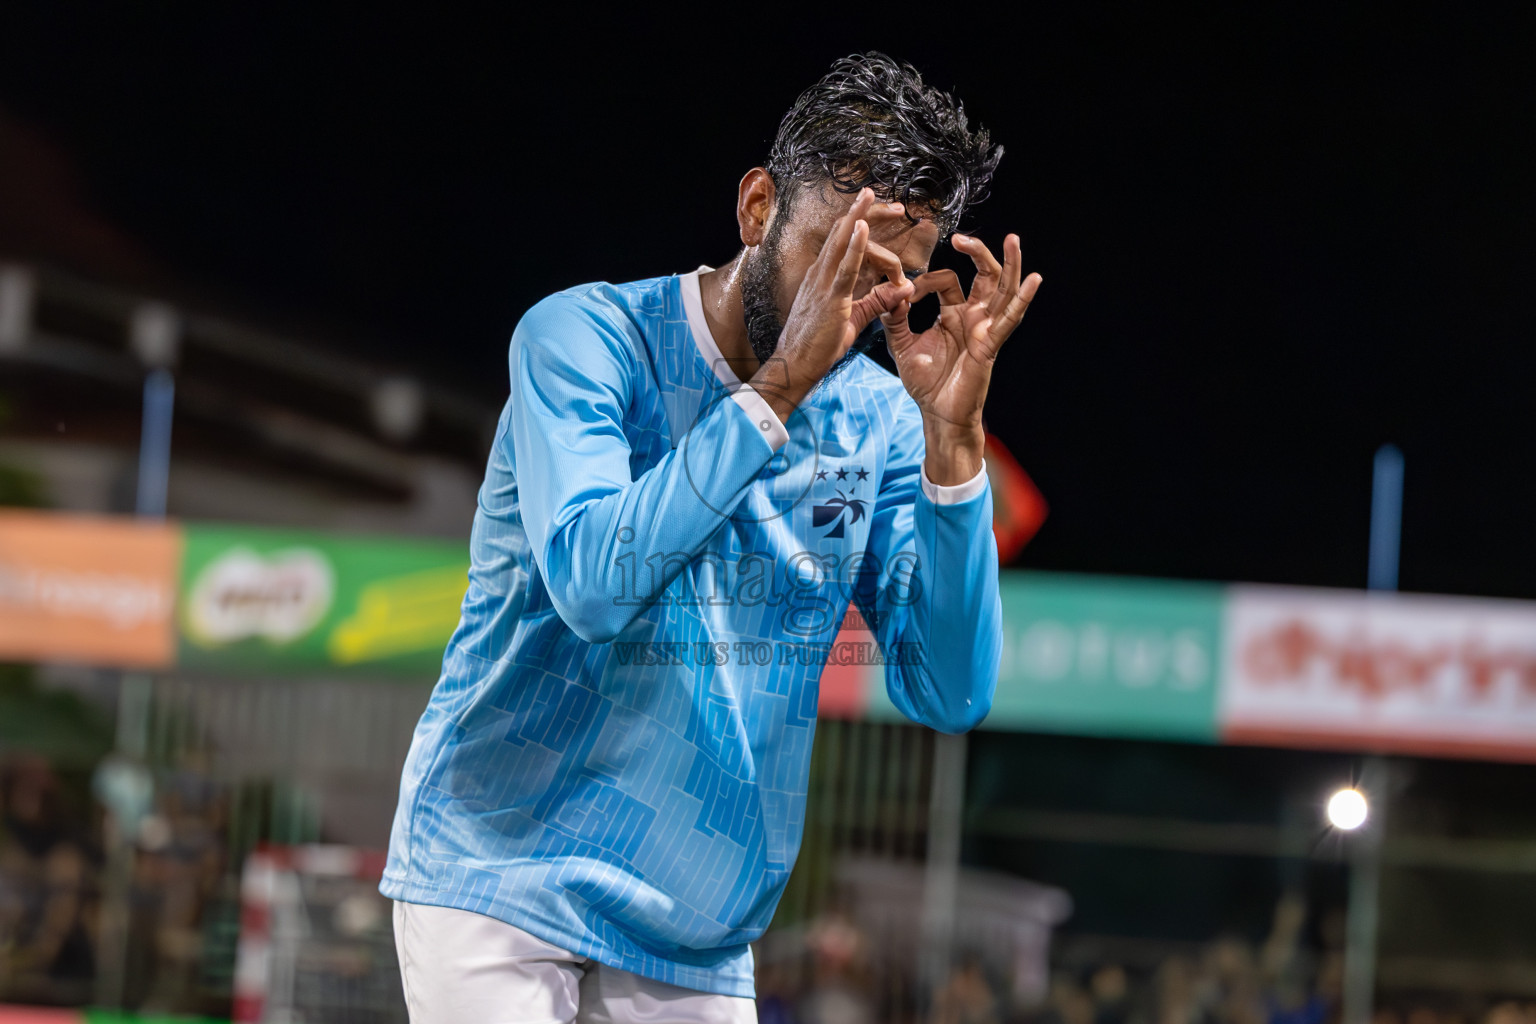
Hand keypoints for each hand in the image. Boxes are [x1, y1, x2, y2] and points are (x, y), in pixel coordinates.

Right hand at [750, 188, 913, 420]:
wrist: (794, 364)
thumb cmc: (817, 344)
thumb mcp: (853, 319)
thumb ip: (878, 302)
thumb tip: (905, 289)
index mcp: (823, 276)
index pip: (841, 241)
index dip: (859, 223)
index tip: (878, 213)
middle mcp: (820, 273)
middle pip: (841, 232)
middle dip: (862, 211)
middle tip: (878, 194)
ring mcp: (822, 283)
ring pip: (840, 241)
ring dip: (858, 216)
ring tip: (870, 196)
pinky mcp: (830, 298)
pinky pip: (845, 267)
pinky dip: (855, 246)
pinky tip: (863, 228)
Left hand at [881, 232, 1041, 483]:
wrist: (937, 414)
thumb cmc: (925, 383)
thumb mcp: (901, 344)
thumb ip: (894, 318)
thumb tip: (889, 291)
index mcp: (953, 314)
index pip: (946, 280)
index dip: (925, 281)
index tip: (902, 290)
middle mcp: (973, 316)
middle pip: (983, 275)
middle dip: (976, 253)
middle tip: (961, 238)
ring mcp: (985, 328)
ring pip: (1003, 289)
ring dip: (1010, 264)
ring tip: (1013, 239)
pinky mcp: (990, 344)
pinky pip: (1010, 319)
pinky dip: (1023, 299)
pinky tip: (1034, 280)